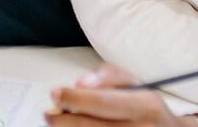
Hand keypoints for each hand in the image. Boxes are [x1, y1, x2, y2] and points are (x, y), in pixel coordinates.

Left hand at [46, 64, 197, 126]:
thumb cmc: (147, 108)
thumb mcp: (134, 83)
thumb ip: (107, 76)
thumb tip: (81, 84)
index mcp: (145, 105)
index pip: (101, 103)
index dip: (74, 99)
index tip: (55, 94)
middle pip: (89, 126)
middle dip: (63, 120)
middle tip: (50, 114)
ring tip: (62, 122)